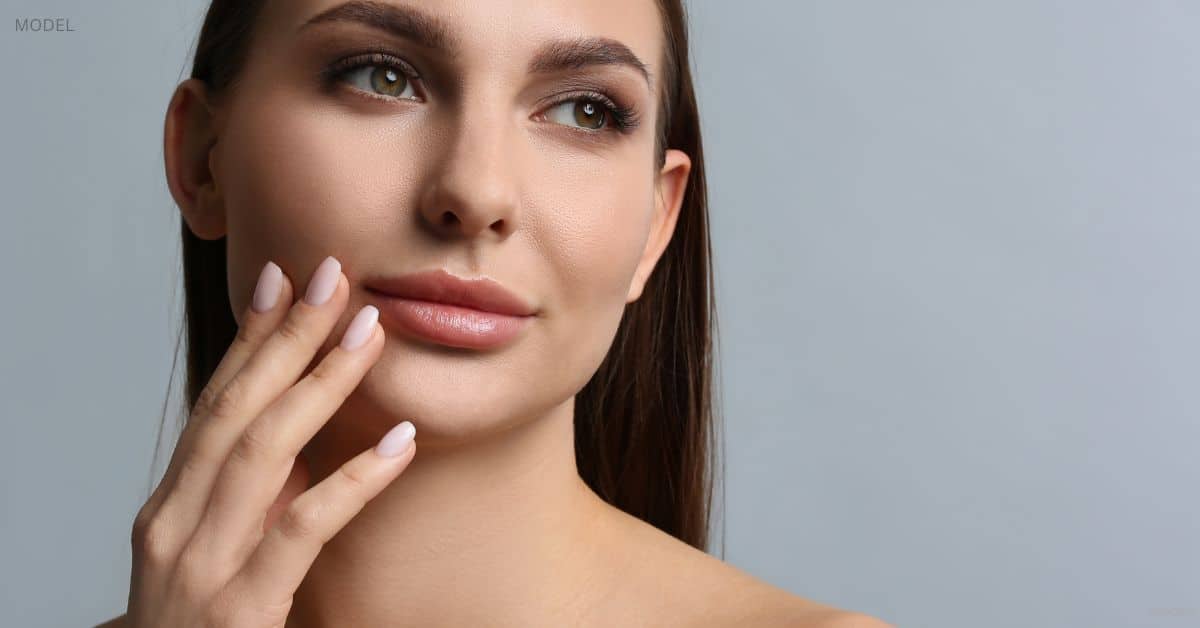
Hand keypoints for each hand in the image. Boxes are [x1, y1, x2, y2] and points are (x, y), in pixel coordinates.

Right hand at [125, 256, 416, 626]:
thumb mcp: (215, 556)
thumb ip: (249, 501)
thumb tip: (301, 440)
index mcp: (171, 508)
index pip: (215, 405)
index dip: (250, 339)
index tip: (283, 279)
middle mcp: (175, 527)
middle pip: (236, 411)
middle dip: (286, 338)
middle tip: (334, 276)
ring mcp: (201, 567)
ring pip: (262, 453)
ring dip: (320, 386)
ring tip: (369, 334)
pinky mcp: (239, 609)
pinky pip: (302, 530)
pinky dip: (353, 482)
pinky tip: (400, 445)